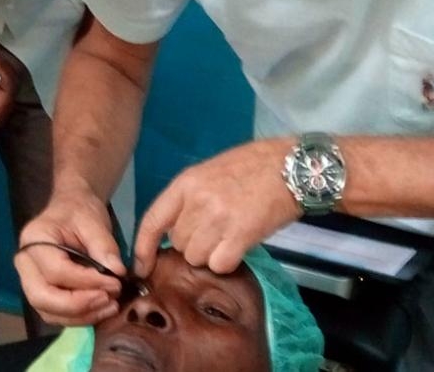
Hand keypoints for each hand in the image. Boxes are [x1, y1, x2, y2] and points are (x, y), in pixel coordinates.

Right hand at [15, 190, 124, 325]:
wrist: (72, 207)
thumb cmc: (80, 211)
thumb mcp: (94, 221)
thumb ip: (104, 246)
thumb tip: (117, 273)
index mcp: (34, 239)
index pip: (56, 270)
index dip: (86, 282)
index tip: (114, 283)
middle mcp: (25, 263)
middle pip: (42, 297)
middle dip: (78, 305)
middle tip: (109, 299)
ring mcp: (29, 280)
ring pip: (47, 311)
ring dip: (80, 315)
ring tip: (110, 306)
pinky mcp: (42, 292)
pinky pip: (55, 313)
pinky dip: (78, 317)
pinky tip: (101, 309)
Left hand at [134, 139, 300, 276]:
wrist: (292, 166)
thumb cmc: (253, 167)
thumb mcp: (211, 172)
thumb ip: (190, 198)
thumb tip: (176, 231)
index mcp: (186, 183)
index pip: (152, 221)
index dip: (143, 248)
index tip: (142, 266)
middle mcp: (198, 201)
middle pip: (178, 244)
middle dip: (193, 245)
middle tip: (216, 232)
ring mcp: (219, 218)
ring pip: (197, 258)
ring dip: (211, 255)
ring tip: (229, 237)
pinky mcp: (241, 234)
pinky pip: (220, 264)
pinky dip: (228, 262)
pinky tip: (239, 247)